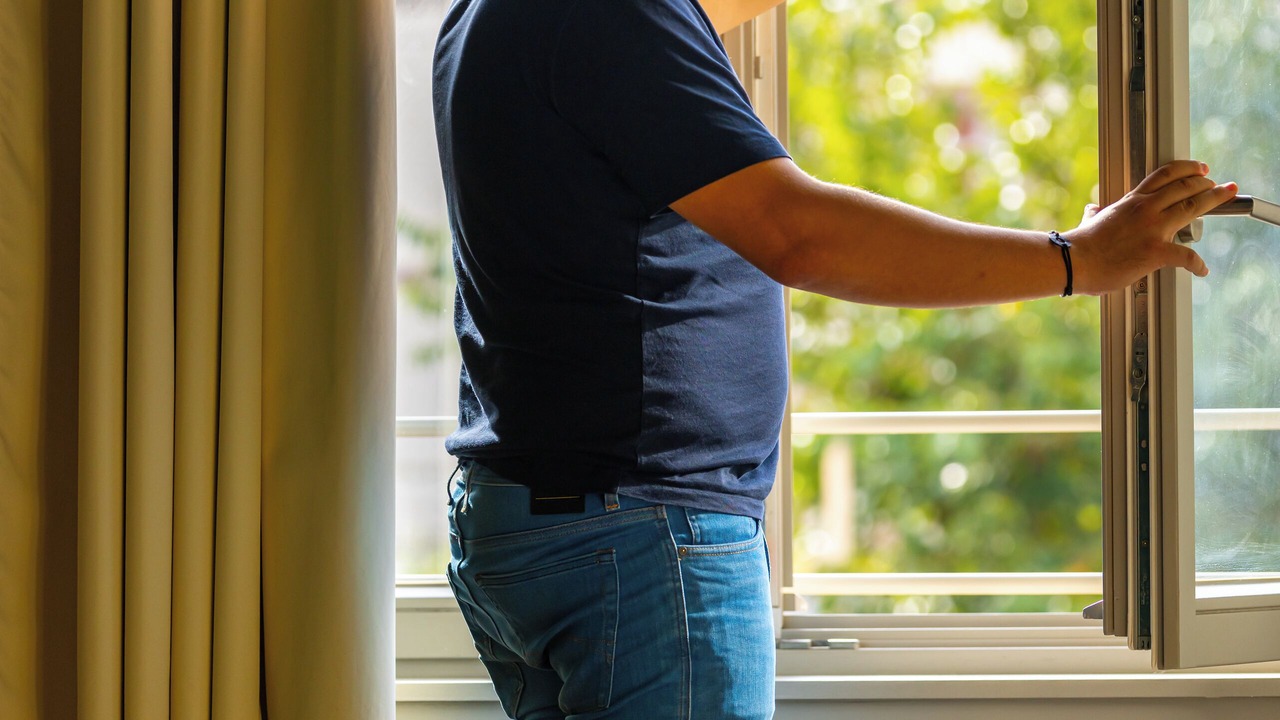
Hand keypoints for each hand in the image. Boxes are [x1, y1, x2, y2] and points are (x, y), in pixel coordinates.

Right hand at [1065, 160, 1236, 294]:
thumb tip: (1092, 210)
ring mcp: (1153, 228)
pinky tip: (1202, 269)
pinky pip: (1186, 256)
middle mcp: (1145, 209)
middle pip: (1185, 186)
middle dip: (1207, 183)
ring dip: (1213, 200)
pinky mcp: (1155, 251)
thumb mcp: (1089, 220)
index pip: (1164, 175)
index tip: (1199, 169)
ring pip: (1192, 206)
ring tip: (1225, 197)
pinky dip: (1197, 264)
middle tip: (1219, 185)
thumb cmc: (1080, 245)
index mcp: (1131, 201)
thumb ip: (1095, 213)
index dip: (1186, 169)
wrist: (1074, 261)